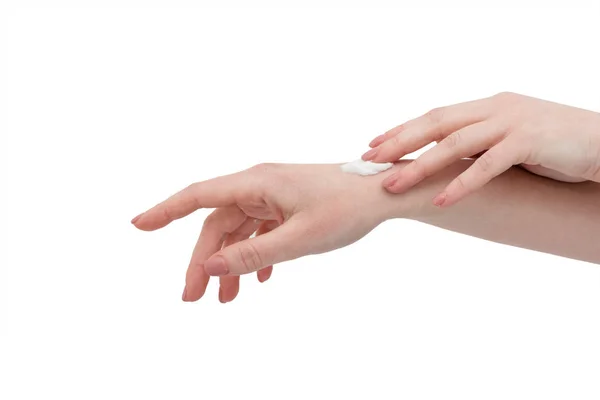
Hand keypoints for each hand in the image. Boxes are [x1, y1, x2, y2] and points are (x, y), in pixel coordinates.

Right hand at [131, 163, 401, 302]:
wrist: (385, 194)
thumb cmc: (347, 209)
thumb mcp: (300, 238)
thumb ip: (253, 254)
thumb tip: (210, 267)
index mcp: (257, 183)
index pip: (199, 195)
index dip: (165, 211)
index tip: (137, 225)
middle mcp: (259, 185)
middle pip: (217, 224)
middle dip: (203, 261)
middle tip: (193, 298)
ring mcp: (273, 195)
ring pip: (237, 231)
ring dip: (229, 263)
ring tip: (225, 300)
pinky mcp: (286, 205)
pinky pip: (259, 231)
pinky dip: (254, 255)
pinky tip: (259, 278)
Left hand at [363, 92, 599, 206]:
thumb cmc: (558, 146)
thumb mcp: (512, 140)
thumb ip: (483, 144)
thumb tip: (449, 162)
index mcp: (489, 106)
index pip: (436, 115)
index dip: (403, 129)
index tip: (374, 144)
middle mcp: (496, 108)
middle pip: (436, 123)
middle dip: (399, 142)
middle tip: (369, 160)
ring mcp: (512, 122)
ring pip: (455, 143)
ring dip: (420, 165)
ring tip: (393, 185)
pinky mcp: (530, 141)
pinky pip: (488, 165)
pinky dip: (463, 184)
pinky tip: (441, 201)